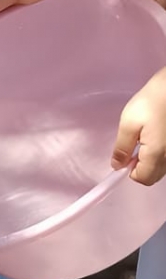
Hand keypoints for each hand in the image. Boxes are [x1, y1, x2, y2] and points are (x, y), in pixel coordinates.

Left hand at [112, 66, 165, 184]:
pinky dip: (161, 154)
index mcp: (156, 154)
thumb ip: (122, 148)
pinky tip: (157, 136)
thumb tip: (117, 166)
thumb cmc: (153, 100)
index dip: (130, 170)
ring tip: (147, 137)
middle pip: (153, 176)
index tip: (126, 155)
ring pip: (161, 168)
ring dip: (151, 160)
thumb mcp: (129, 123)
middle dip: (141, 167)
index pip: (143, 178)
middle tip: (135, 145)